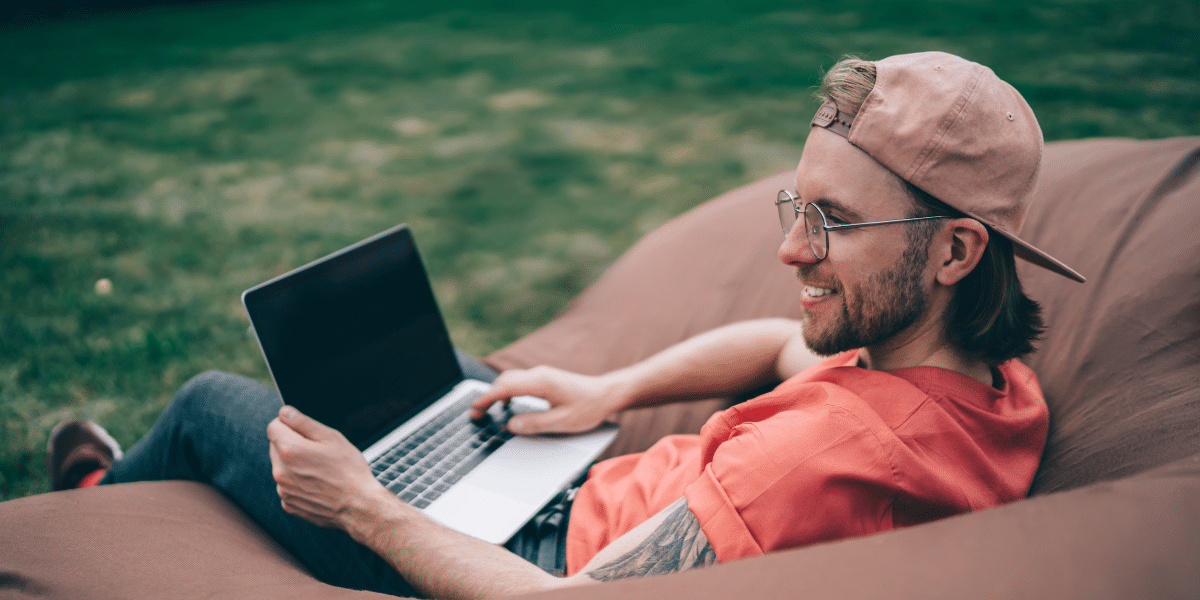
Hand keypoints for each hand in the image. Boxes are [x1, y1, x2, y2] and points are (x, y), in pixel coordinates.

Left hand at [266, 406, 388, 530]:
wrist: (358, 506)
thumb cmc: (349, 471)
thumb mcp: (331, 438)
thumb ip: (303, 422)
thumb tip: (285, 413)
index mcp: (290, 451)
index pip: (273, 427)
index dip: (289, 424)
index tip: (304, 431)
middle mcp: (280, 472)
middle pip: (276, 447)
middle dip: (292, 444)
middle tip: (319, 451)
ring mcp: (283, 490)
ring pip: (282, 467)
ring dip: (294, 464)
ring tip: (320, 470)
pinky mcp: (289, 504)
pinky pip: (287, 486)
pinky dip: (298, 483)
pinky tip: (318, 484)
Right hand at [470, 366, 624, 434]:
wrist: (607, 394)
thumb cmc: (589, 407)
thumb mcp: (562, 422)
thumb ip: (535, 424)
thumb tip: (511, 424)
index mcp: (541, 382)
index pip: (505, 387)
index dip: (486, 399)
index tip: (474, 410)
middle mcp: (539, 374)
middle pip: (504, 381)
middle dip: (487, 396)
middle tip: (475, 414)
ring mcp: (542, 374)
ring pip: (511, 379)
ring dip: (496, 393)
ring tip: (486, 409)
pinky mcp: (546, 378)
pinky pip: (520, 381)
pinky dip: (507, 391)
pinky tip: (507, 404)